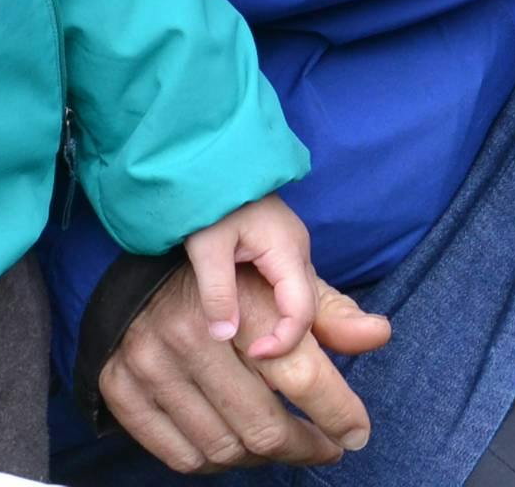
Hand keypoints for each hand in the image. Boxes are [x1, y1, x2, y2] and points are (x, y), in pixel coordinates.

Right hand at [100, 261, 389, 473]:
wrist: (147, 269)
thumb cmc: (236, 277)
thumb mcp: (289, 277)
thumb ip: (332, 312)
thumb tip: (379, 335)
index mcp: (241, 301)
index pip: (300, 373)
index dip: (338, 411)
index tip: (356, 432)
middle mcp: (191, 334)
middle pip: (263, 424)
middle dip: (307, 445)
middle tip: (326, 445)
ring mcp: (151, 364)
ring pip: (225, 447)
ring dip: (265, 457)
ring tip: (285, 442)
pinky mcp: (122, 389)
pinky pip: (183, 455)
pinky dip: (219, 462)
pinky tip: (239, 446)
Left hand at [183, 193, 321, 359]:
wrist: (212, 157)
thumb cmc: (211, 197)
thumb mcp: (207, 246)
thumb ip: (216, 292)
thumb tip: (224, 336)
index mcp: (286, 250)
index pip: (302, 311)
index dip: (284, 340)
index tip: (254, 353)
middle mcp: (298, 252)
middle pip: (308, 307)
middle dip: (289, 337)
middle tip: (258, 357)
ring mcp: (291, 249)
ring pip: (300, 298)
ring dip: (284, 324)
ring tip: (257, 344)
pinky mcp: (279, 249)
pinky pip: (288, 287)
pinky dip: (279, 310)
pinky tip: (258, 320)